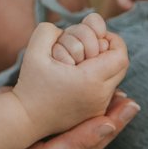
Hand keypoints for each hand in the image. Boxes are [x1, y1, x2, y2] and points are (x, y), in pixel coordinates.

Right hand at [0, 91, 138, 148]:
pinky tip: (105, 132)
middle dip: (103, 136)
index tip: (109, 117)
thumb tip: (68, 87)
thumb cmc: (9, 114)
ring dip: (104, 140)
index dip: (83, 138)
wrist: (2, 143)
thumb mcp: (14, 102)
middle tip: (126, 107)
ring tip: (120, 111)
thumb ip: (36, 99)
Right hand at [12, 16, 128, 140]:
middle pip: (121, 66)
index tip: (98, 35)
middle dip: (109, 51)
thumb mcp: (34, 52)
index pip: (120, 55)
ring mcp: (99, 108)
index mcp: (90, 80)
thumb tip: (63, 28)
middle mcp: (100, 97)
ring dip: (103, 66)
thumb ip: (48, 31)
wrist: (25, 120)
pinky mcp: (94, 114)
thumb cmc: (30, 85)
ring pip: (115, 79)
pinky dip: (98, 80)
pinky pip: (106, 91)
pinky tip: (80, 76)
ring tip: (83, 62)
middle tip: (91, 46)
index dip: (112, 40)